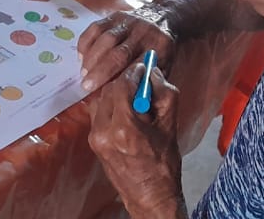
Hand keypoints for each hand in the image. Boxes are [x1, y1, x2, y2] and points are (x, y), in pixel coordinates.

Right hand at [79, 6, 175, 92]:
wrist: (161, 18)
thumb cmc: (158, 50)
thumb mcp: (164, 67)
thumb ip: (151, 83)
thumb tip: (134, 104)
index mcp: (158, 48)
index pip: (138, 67)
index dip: (121, 82)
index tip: (107, 95)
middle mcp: (143, 33)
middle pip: (119, 54)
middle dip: (100, 72)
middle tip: (87, 87)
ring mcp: (128, 22)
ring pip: (106, 39)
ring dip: (91, 58)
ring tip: (83, 74)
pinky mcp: (114, 16)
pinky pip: (95, 28)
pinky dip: (86, 43)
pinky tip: (81, 58)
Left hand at [89, 62, 186, 218]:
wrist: (150, 196)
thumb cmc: (163, 164)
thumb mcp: (170, 125)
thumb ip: (164, 93)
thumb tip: (153, 72)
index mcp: (123, 128)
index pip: (122, 84)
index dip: (135, 71)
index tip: (145, 66)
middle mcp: (103, 131)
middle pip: (109, 90)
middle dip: (126, 82)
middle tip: (143, 82)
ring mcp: (95, 138)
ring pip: (101, 99)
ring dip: (117, 93)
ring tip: (136, 99)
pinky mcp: (93, 142)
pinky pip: (99, 113)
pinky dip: (111, 106)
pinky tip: (127, 111)